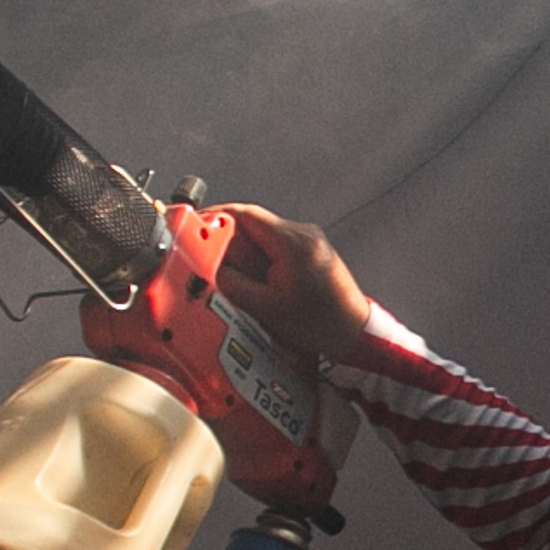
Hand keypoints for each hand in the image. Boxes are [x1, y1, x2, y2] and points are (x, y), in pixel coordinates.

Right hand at [213, 205, 374, 365]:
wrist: (355, 335)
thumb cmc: (321, 325)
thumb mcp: (266, 308)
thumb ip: (234, 284)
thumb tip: (209, 268)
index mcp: (293, 242)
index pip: (245, 214)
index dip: (215, 217)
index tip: (194, 225)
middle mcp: (303, 234)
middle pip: (252, 224)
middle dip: (226, 240)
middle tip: (207, 258)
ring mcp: (309, 241)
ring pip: (262, 236)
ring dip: (242, 252)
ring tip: (233, 276)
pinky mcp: (310, 252)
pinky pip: (275, 246)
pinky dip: (258, 258)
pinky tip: (253, 279)